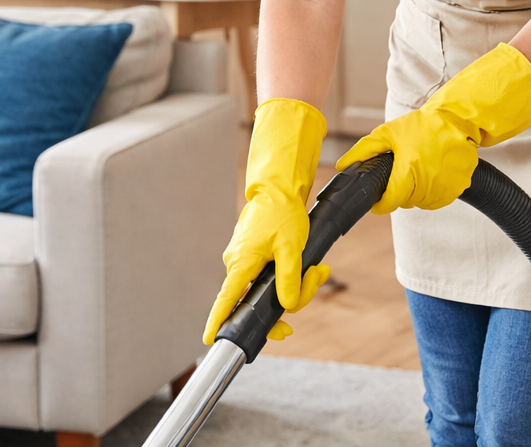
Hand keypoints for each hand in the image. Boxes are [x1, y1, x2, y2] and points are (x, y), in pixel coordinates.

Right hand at [203, 98, 326, 344]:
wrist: (277, 190)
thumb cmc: (282, 214)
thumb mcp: (291, 247)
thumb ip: (289, 279)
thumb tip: (287, 306)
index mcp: (241, 263)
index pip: (227, 299)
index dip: (219, 321)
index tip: (211, 339)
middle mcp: (237, 265)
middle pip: (257, 301)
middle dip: (290, 302)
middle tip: (316, 280)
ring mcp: (244, 262)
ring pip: (268, 290)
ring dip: (297, 286)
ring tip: (319, 269)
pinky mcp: (253, 258)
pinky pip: (269, 279)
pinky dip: (289, 278)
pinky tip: (310, 268)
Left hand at [337, 43, 530, 214]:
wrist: (458, 121)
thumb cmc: (422, 126)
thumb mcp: (388, 133)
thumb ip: (363, 151)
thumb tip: (343, 166)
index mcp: (408, 171)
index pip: (389, 202)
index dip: (380, 203)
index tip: (378, 200)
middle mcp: (428, 184)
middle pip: (405, 203)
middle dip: (399, 192)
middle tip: (401, 173)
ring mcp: (445, 188)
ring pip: (422, 203)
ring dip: (416, 193)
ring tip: (418, 170)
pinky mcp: (459, 188)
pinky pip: (439, 199)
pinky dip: (433, 191)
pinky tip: (432, 173)